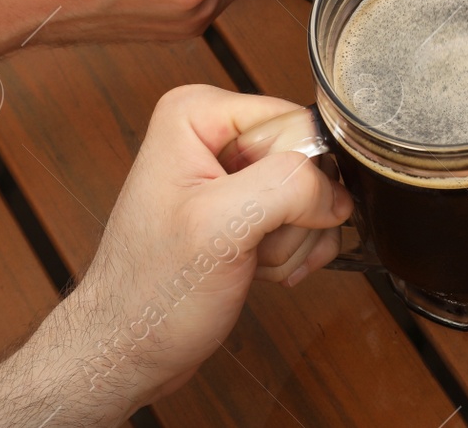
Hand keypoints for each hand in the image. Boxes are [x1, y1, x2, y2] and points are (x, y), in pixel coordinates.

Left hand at [64, 86, 350, 410]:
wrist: (130, 352)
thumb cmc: (150, 296)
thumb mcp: (219, 228)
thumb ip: (286, 187)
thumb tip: (338, 190)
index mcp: (196, 114)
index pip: (296, 123)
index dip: (298, 176)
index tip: (262, 218)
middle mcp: (213, 135)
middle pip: (307, 158)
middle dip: (296, 214)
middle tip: (251, 244)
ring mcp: (231, 174)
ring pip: (313, 191)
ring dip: (295, 239)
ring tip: (249, 261)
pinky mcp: (245, 209)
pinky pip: (306, 216)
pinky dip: (296, 251)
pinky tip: (262, 269)